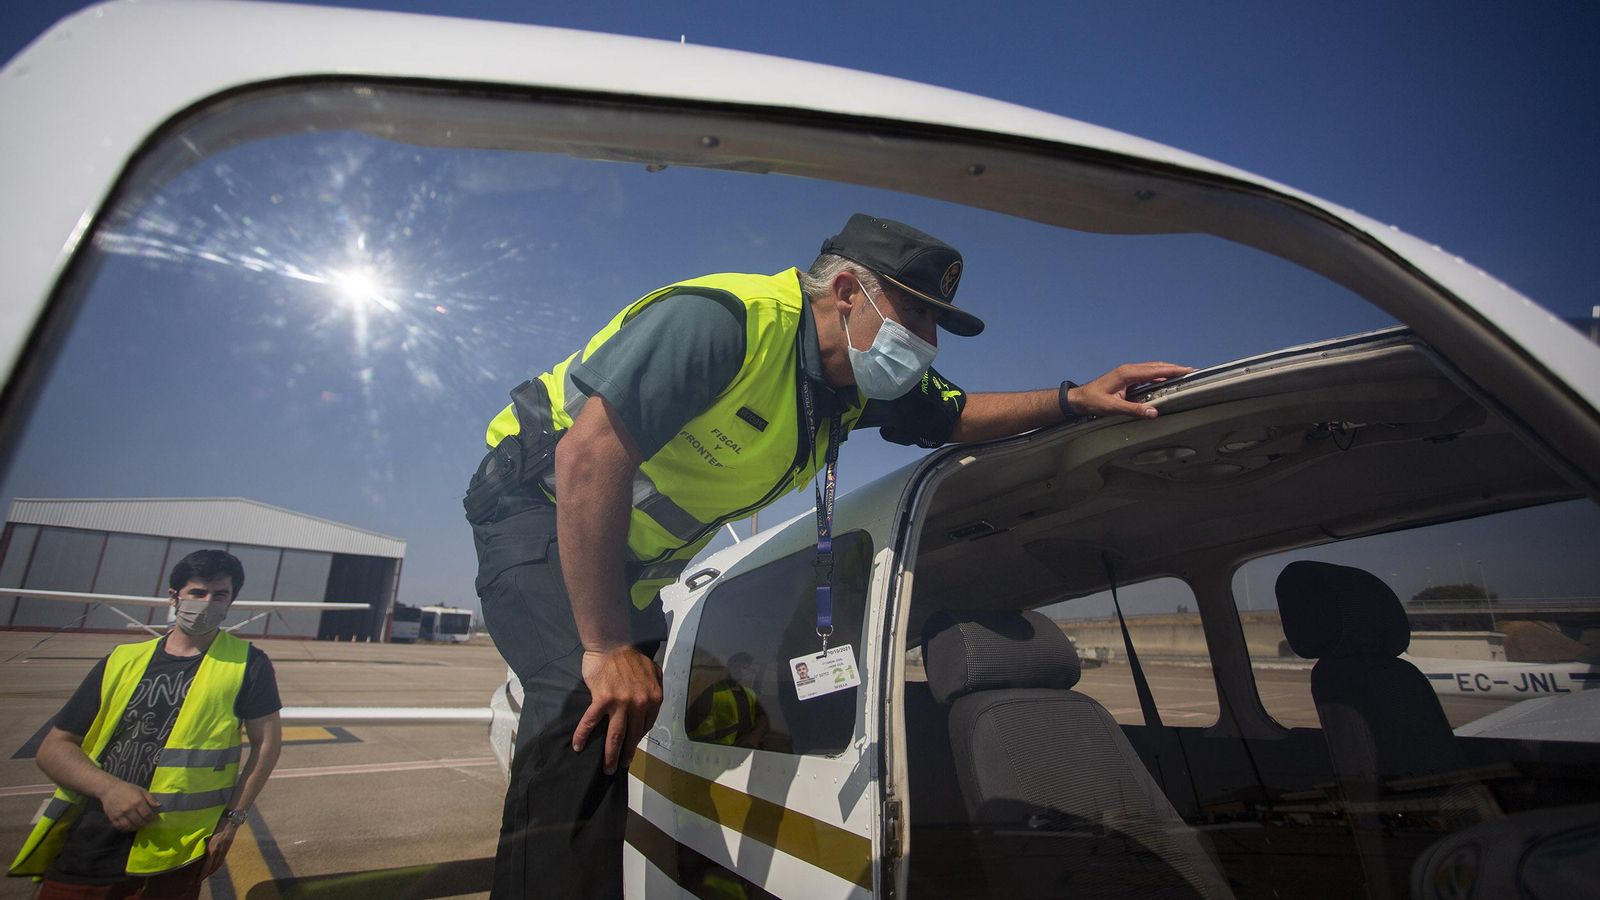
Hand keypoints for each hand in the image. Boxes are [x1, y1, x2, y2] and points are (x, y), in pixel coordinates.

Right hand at [99, 780, 159, 831]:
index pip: (147, 814)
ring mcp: (120, 815)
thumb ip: (150, 798)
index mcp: (137, 801)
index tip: (154, 818)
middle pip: (140, 821)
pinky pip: (121, 827)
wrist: (109, 789)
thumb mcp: (141, 790)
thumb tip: (158, 806)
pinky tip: (130, 826)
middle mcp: (129, 809)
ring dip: (137, 827)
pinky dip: (127, 829)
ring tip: (140, 825)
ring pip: (131, 826)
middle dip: (146, 823)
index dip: (152, 818)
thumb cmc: (127, 789)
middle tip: (147, 822)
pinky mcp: (113, 818)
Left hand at [200, 822, 236, 877]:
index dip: (202, 874)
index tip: (197, 880)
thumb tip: (200, 853)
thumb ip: (205, 845)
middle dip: (207, 874)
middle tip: (200, 879)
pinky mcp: (227, 848)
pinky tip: (214, 866)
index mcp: (212, 849)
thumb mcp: (208, 836)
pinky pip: (221, 860)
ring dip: (212, 871)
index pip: (207, 866)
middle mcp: (219, 852)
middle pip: (213, 868)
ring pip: (218, 865)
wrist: (231, 820)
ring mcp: (224, 850)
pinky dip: (217, 865)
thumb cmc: (217, 825)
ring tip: (207, 875)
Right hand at [574, 646, 662, 774]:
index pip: (646, 725)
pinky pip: (591, 722)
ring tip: (607, 768)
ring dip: (610, 754)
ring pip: (615, 735)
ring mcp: (620, 703)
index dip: (637, 738)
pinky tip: (578, 747)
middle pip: (632, 735)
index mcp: (653, 698)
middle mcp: (639, 704)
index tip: (631, 745)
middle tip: (620, 766)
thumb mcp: (653, 670)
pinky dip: (583, 736)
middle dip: (626, 754)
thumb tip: (654, 699)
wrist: (612, 643)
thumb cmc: (631, 655)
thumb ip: (656, 686)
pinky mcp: (601, 700)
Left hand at [1070, 362, 1194, 419]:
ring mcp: (1128, 371)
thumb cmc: (1093, 401)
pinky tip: (1165, 379)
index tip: (1188, 370)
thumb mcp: (1113, 408)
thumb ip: (1134, 410)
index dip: (1173, 370)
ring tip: (1183, 373)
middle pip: (1157, 366)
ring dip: (1168, 370)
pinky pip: (1147, 373)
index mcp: (1128, 373)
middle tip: (1191, 371)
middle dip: (1175, 368)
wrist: (1080, 398)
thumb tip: (1153, 412)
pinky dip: (1159, 374)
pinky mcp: (1127, 376)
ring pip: (1153, 368)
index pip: (1156, 370)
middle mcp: (1129, 369)